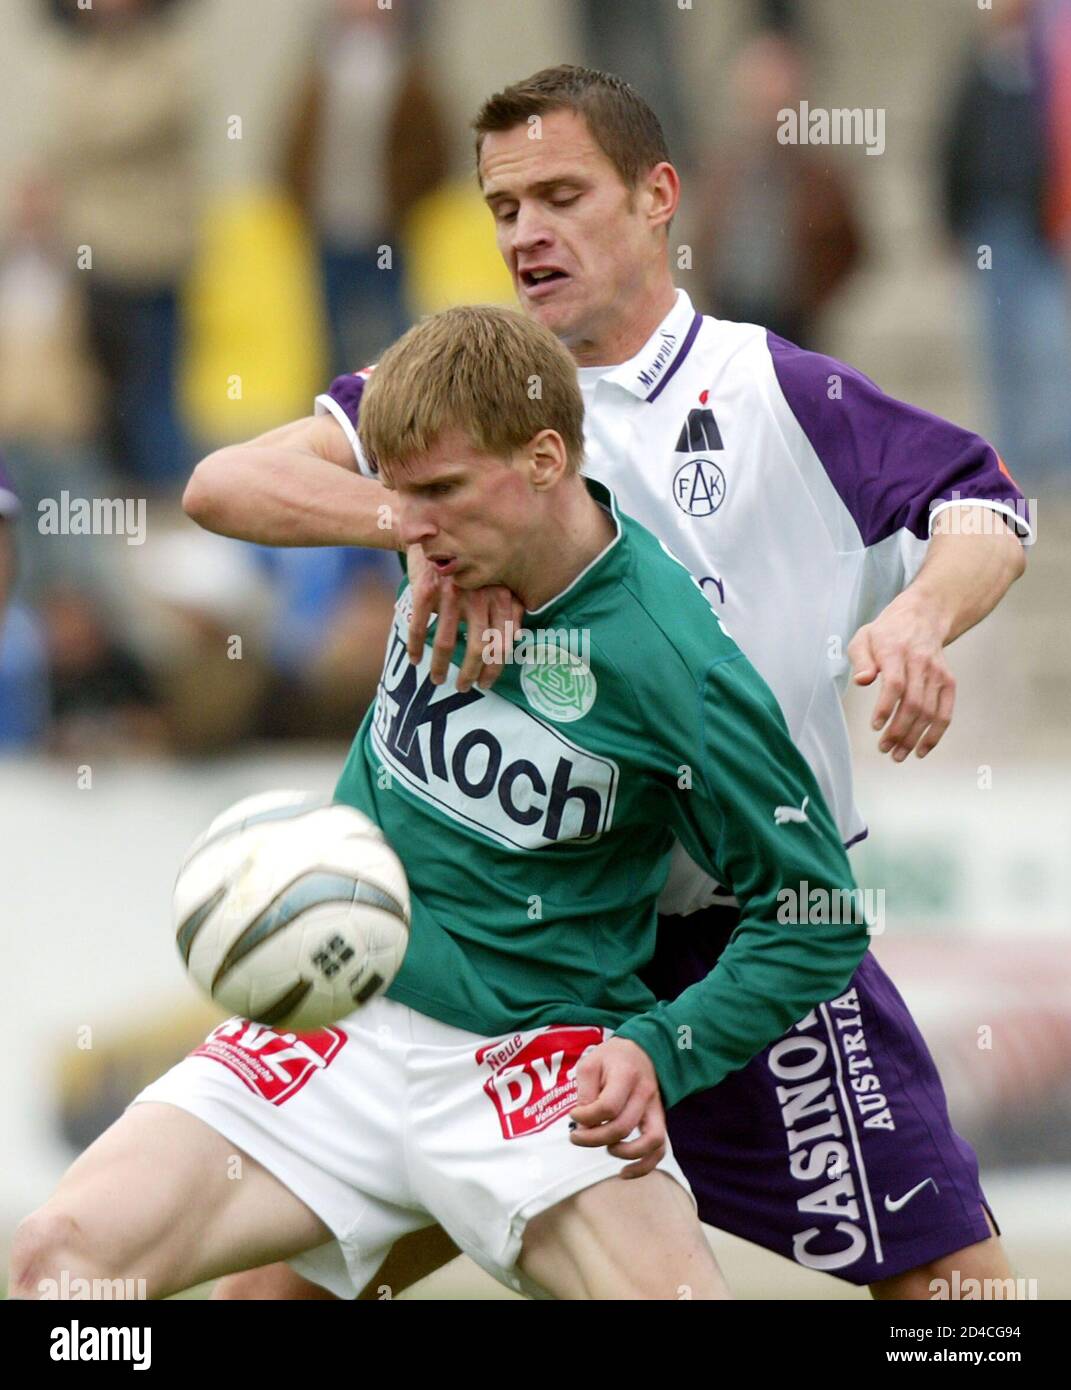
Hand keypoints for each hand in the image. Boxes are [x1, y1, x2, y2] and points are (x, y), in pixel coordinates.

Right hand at [405, 547, 523, 693]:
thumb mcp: (498, 580)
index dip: (495, 668)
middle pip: (479, 647)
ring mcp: (452, 592)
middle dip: (470, 674)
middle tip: (463, 688)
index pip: (503, 642)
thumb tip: (516, 640)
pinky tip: (414, 658)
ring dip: (441, 667)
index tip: (487, 683)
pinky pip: (420, 626)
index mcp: (502, 595)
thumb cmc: (472, 562)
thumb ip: (511, 608)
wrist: (437, 530)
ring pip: (447, 642)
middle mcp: (480, 594)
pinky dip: (416, 646)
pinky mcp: (426, 588)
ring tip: (438, 679)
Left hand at [568, 1038, 666, 1178]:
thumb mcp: (590, 1064)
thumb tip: (583, 1125)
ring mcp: (656, 1108)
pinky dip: (644, 1167)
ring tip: (604, 1148)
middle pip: (623, 1127)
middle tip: (576, 1137)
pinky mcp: (659, 1120)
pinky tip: (623, 1173)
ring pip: (650, 1141)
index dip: (586, 1117)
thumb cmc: (610, 1059)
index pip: (607, 1106)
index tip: (574, 1114)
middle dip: (594, 1139)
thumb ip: (585, 1092)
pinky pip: (659, 1150)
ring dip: (623, 1153)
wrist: (640, 1050)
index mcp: (626, 1075)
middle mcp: (645, 1093)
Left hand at [848, 593, 955, 760]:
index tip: (875, 727)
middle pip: (913, 703)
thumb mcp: (864, 637)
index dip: (886, 708)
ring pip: (929, 712)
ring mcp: (937, 673)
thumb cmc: (887, 632)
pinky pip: (945, 712)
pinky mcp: (948, 681)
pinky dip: (935, 734)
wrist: (923, 617)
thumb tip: (862, 680)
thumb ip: (861, 659)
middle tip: (885, 749)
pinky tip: (922, 749)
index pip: (895, 683)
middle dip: (899, 731)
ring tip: (898, 755)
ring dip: (914, 737)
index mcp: (896, 651)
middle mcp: (920, 663)